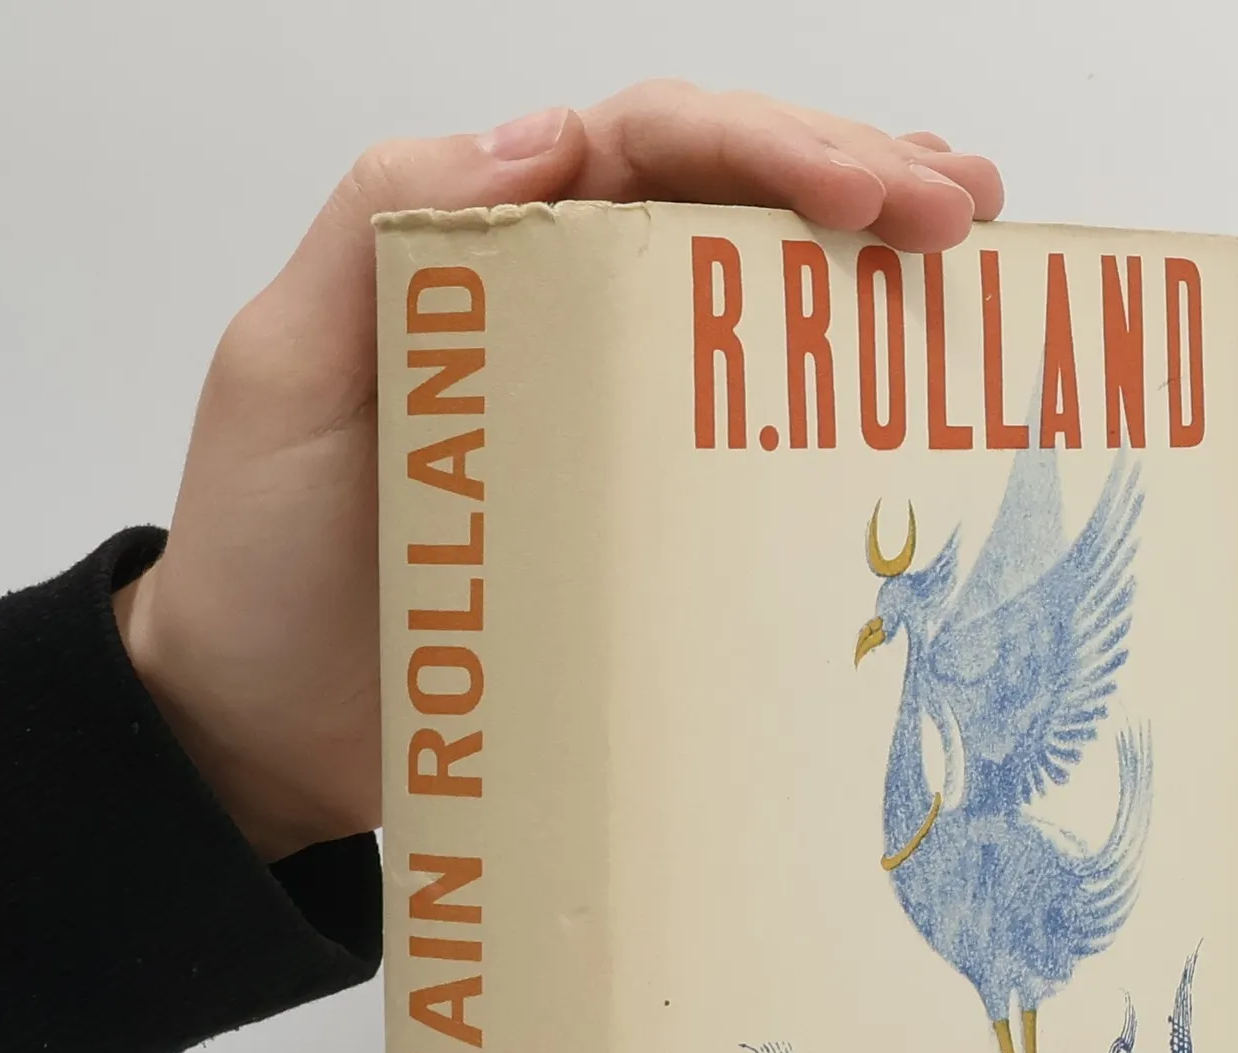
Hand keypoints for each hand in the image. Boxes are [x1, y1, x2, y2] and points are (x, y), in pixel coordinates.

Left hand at [115, 81, 1004, 860]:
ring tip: (978, 250)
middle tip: (962, 213)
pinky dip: (828, 406)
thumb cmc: (259, 559)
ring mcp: (611, 418)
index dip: (770, 145)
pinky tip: (903, 391)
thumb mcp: (284, 368)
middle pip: (728, 203)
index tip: (873, 196)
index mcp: (491, 251)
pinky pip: (743, 444)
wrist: (262, 730)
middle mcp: (566, 314)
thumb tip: (548, 137)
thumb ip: (382, 222)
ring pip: (753, 302)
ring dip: (868, 263)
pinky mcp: (642, 524)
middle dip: (856, 179)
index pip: (651, 150)